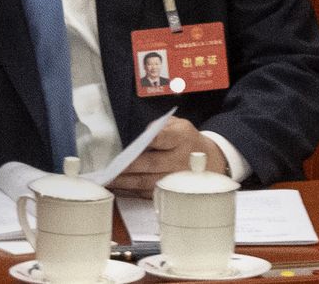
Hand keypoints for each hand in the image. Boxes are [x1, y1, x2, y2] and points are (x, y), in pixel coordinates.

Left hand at [107, 117, 227, 196]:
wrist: (211, 162)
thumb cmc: (186, 140)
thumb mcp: (179, 125)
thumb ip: (161, 126)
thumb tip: (144, 133)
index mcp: (181, 138)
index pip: (164, 138)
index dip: (149, 140)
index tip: (134, 142)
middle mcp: (179, 160)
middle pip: (151, 163)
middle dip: (128, 166)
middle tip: (108, 167)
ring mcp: (175, 179)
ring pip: (147, 182)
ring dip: (125, 182)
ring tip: (106, 180)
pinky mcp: (170, 192)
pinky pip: (147, 194)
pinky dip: (130, 192)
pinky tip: (116, 188)